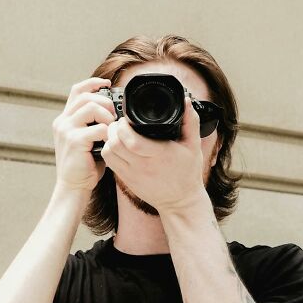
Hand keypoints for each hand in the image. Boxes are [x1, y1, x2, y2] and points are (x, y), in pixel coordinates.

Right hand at [52, 77, 116, 192]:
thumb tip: (114, 111)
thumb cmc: (84, 165)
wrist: (73, 186)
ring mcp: (66, 130)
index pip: (76, 91)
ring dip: (107, 116)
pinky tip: (108, 142)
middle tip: (114, 116)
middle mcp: (62, 122)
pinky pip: (98, 128)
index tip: (107, 84)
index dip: (92, 83)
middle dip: (105, 102)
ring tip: (111, 129)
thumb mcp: (87, 140)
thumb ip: (93, 124)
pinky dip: (108, 134)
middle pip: (86, 97)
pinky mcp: (74, 141)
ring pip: (91, 108)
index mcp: (65, 119)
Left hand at [101, 95, 205, 214]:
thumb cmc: (188, 173)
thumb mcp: (193, 145)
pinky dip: (109, 151)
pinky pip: (109, 163)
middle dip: (113, 129)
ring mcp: (132, 175)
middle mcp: (143, 166)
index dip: (123, 127)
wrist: (180, 202)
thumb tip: (186, 101)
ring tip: (117, 133)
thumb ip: (191, 121)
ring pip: (109, 153)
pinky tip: (117, 145)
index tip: (126, 119)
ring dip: (109, 140)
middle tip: (119, 123)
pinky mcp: (126, 180)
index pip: (131, 141)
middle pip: (115, 145)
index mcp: (159, 155)